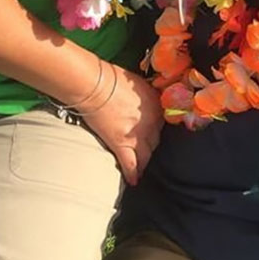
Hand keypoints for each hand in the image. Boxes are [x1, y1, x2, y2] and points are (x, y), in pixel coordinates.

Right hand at [83, 63, 162, 185]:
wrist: (96, 85)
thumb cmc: (112, 78)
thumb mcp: (138, 83)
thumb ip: (146, 96)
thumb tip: (144, 102)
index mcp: (156, 105)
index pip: (162, 122)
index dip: (156, 128)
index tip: (152, 132)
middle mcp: (152, 122)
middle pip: (156, 139)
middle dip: (152, 144)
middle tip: (146, 149)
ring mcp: (137, 136)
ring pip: (147, 155)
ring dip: (145, 161)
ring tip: (144, 169)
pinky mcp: (121, 144)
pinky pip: (130, 164)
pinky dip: (133, 174)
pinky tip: (134, 181)